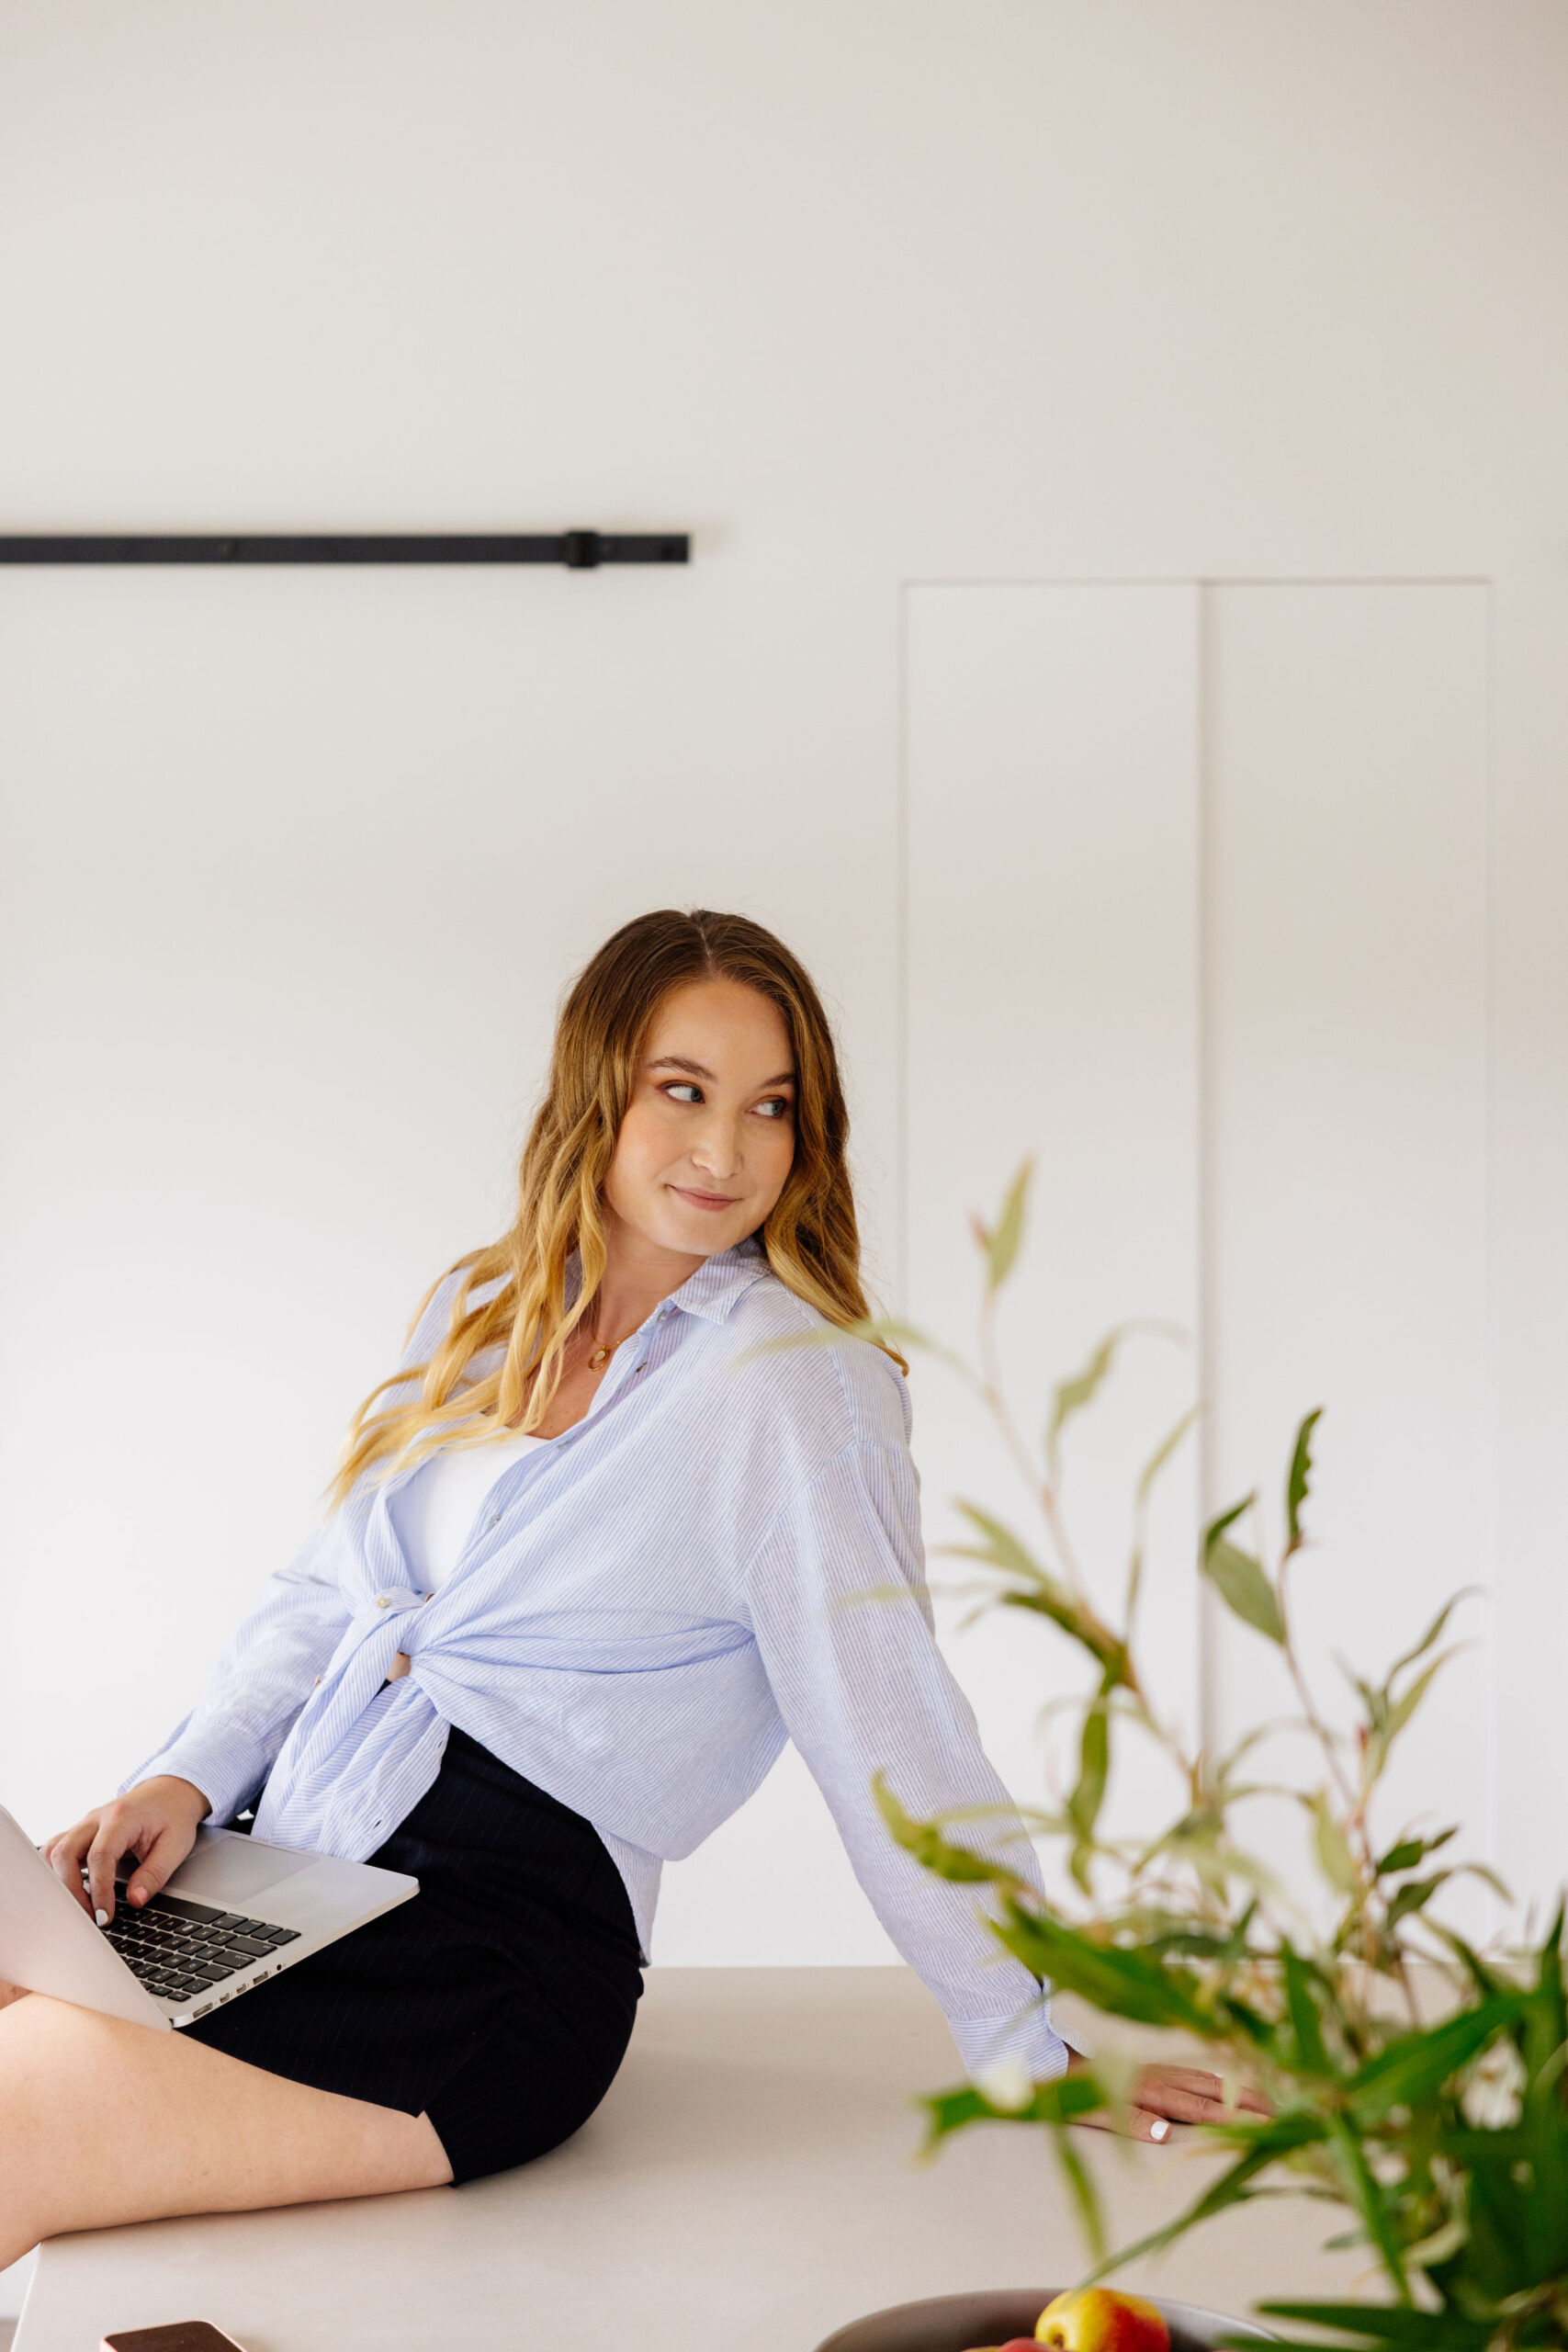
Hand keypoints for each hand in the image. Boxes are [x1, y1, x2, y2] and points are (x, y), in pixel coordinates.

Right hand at [42, 1776, 211, 1925]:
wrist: (167, 1793)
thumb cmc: (172, 1817)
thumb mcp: (176, 1845)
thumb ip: (155, 1874)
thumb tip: (135, 1901)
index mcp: (122, 1817)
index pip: (100, 1855)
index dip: (99, 1890)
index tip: (105, 1916)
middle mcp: (96, 1818)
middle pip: (66, 1853)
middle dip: (72, 1890)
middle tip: (90, 1916)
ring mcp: (84, 1824)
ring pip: (53, 1851)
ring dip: (60, 1882)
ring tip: (80, 1907)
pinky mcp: (79, 1833)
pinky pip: (55, 1851)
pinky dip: (56, 1873)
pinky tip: (70, 1891)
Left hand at [1067, 2054, 1270, 2142]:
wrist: (1057, 2059)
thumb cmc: (1078, 2093)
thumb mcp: (1098, 2113)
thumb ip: (1132, 2121)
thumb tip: (1167, 2133)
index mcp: (1152, 2091)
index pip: (1200, 2109)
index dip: (1231, 2118)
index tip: (1263, 2126)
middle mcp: (1163, 2077)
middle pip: (1214, 2089)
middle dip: (1249, 2100)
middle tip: (1283, 2113)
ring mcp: (1162, 2069)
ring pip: (1209, 2078)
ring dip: (1240, 2088)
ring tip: (1269, 2100)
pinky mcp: (1159, 2067)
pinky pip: (1197, 2071)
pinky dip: (1222, 2078)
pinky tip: (1233, 2084)